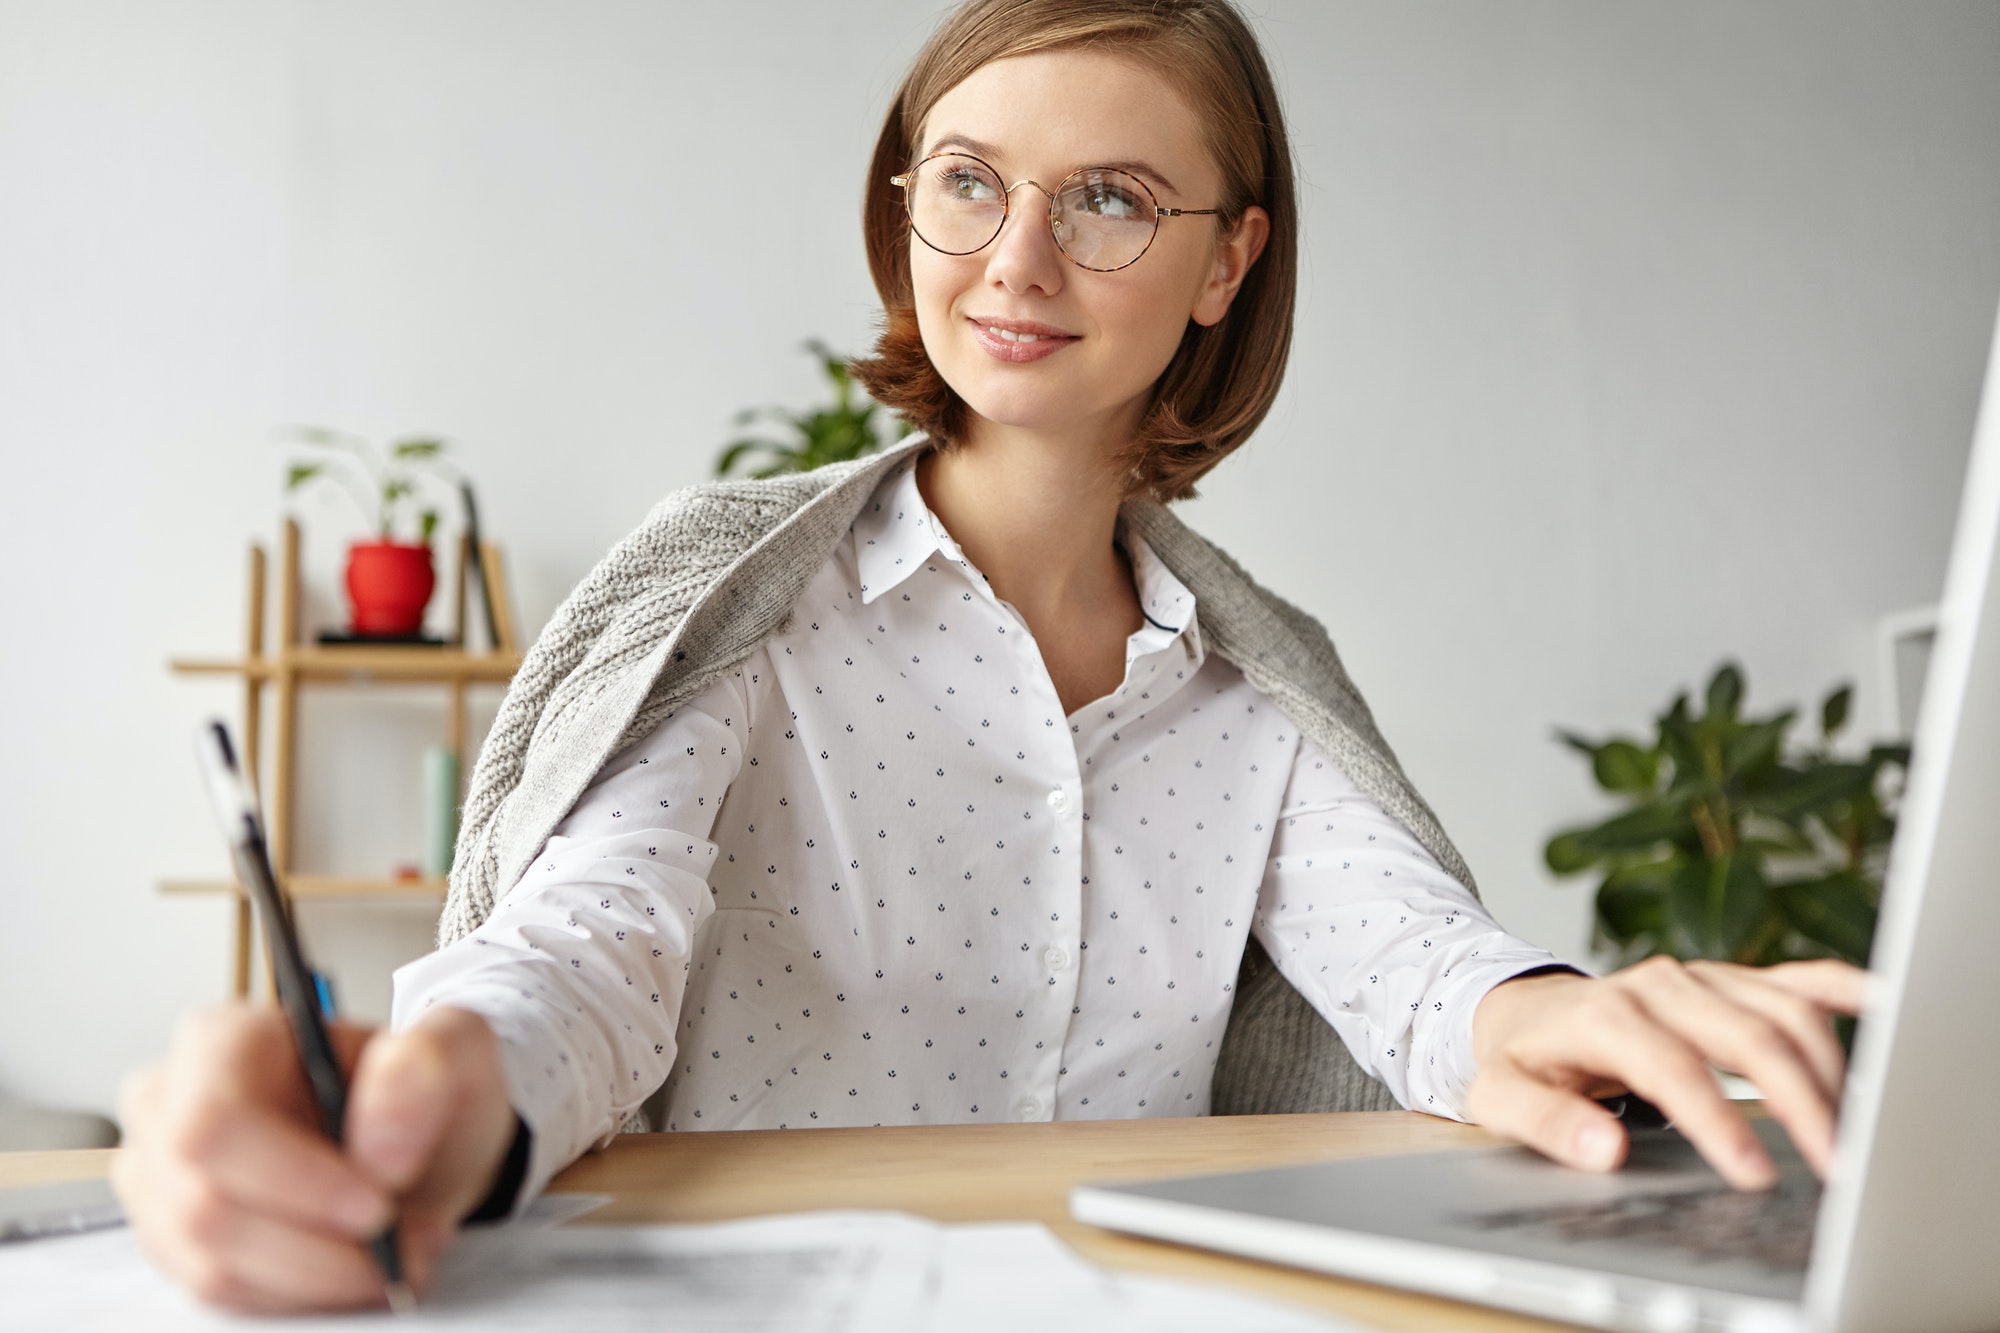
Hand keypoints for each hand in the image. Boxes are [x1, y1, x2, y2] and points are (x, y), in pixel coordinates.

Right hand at [111, 1003, 517, 1312]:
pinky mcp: (172, 1241)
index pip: (215, 1123)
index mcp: (225, 1040)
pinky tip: (354, 1267)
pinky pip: (223, 1293)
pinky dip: (301, 1293)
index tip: (377, 1208)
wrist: (415, 1136)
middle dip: (320, 1246)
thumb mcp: (456, 1051)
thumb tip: (380, 1137)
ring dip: (320, 1275)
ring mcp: (159, 1179)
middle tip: (408, 1244)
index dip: (292, 1179)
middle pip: (207, 1209)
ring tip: (400, 1253)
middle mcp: (170, 1105)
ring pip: (213, 1264)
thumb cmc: (419, 1088)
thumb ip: (426, 1067)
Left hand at [1467, 957, 1866, 1189]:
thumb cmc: (1519, 1058)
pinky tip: (1884, 1008)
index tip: (1754, 1175)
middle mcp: (1659, 985)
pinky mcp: (1728, 981)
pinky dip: (1843, 991)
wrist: (1521, 1010)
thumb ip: (1546, 1122)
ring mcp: (1699, 978)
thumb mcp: (1499, 1096)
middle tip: (1835, 1164)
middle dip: (1800, 1101)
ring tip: (1850, 1134)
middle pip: (1748, 1035)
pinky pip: (1795, 978)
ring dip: (1829, 1070)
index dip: (1718, 1122)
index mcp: (1605, 1014)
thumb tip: (1602, 1149)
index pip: (1673, 1068)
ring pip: (1783, 1011)